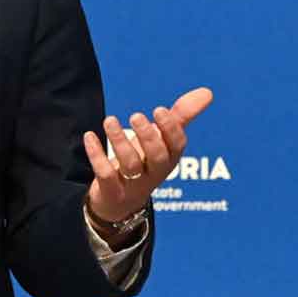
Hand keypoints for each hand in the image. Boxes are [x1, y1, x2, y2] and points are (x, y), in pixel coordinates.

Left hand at [82, 87, 213, 223]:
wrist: (120, 203)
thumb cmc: (144, 163)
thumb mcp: (163, 141)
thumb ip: (181, 117)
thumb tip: (207, 92)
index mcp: (168, 159)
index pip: (176, 147)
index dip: (170, 130)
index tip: (160, 110)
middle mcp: (153, 173)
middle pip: (157, 158)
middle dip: (148, 137)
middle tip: (136, 115)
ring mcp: (132, 184)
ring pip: (130, 165)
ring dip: (120, 142)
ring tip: (110, 120)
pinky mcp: (111, 191)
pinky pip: (105, 175)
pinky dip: (97, 156)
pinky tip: (90, 136)